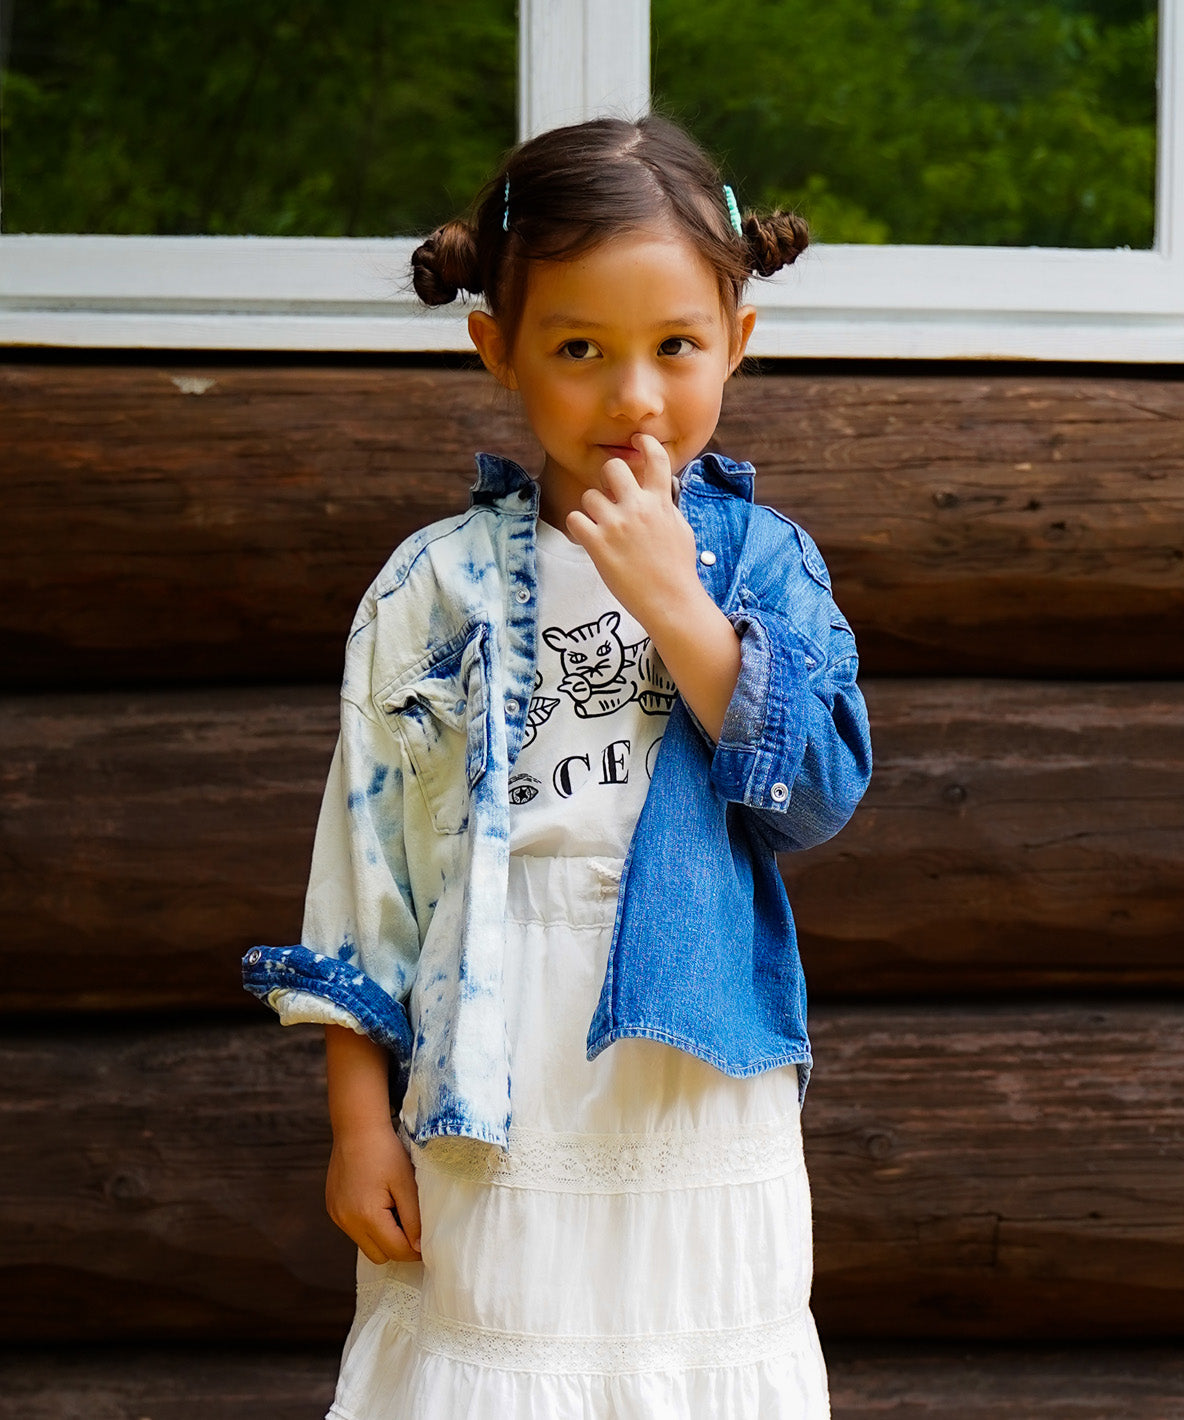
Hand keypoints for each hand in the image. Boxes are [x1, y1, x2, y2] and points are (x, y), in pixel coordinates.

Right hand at [325, 1118, 421, 1263]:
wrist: (357, 1129)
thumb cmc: (386, 1152)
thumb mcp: (406, 1184)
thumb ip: (414, 1219)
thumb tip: (418, 1248)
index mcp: (366, 1215)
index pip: (396, 1251)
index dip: (415, 1250)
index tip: (428, 1241)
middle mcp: (347, 1221)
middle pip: (379, 1256)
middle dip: (398, 1246)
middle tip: (411, 1223)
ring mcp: (337, 1217)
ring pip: (366, 1246)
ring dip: (382, 1237)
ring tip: (394, 1210)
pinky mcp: (333, 1210)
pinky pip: (355, 1232)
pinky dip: (369, 1226)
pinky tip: (378, 1202)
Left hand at [566, 434, 700, 632]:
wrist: (670, 601)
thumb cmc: (678, 569)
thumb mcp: (681, 529)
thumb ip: (667, 506)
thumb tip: (661, 491)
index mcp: (660, 502)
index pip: (656, 459)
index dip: (646, 442)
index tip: (638, 439)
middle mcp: (638, 508)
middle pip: (612, 467)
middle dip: (607, 477)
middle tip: (609, 494)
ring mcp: (616, 525)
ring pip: (589, 495)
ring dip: (592, 509)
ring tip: (601, 526)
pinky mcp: (598, 544)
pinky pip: (574, 519)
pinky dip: (578, 527)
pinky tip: (588, 538)